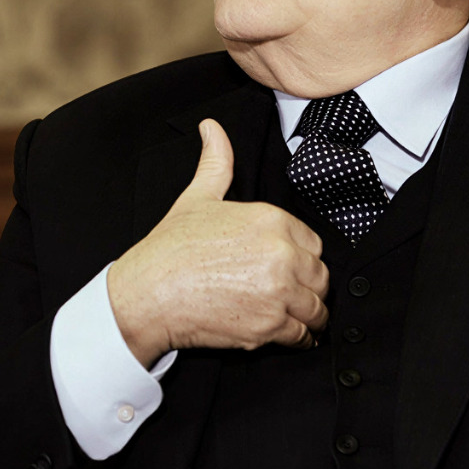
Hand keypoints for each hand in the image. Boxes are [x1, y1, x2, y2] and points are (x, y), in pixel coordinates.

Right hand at [107, 118, 328, 366]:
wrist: (148, 294)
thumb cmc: (170, 250)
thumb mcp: (196, 198)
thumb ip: (216, 163)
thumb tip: (212, 129)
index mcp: (272, 220)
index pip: (314, 244)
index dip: (301, 258)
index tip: (289, 268)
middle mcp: (282, 254)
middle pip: (320, 277)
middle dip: (308, 288)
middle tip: (291, 296)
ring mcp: (278, 292)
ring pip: (316, 309)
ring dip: (307, 316)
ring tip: (293, 318)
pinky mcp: (270, 326)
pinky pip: (302, 336)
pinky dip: (296, 339)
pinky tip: (282, 334)